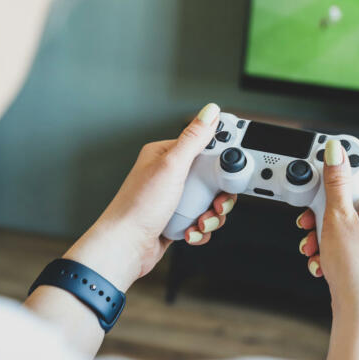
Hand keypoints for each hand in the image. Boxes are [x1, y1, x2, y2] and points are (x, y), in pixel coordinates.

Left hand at [63, 103, 236, 290]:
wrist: (125, 247)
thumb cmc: (137, 207)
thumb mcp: (171, 166)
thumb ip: (194, 138)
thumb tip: (210, 111)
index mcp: (166, 154)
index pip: (205, 146)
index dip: (222, 157)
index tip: (233, 166)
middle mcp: (171, 175)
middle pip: (213, 177)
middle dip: (219, 194)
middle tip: (216, 201)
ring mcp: (175, 198)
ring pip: (210, 201)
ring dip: (211, 215)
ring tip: (201, 220)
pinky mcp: (178, 218)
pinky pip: (202, 220)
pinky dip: (201, 229)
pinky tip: (190, 230)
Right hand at [295, 139, 358, 359]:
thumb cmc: (355, 268)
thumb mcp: (336, 216)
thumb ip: (335, 181)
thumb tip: (336, 151)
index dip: (341, 176)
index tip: (323, 179)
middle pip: (354, 202)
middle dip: (325, 213)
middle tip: (310, 221)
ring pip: (350, 225)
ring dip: (325, 234)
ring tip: (313, 246)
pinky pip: (353, 244)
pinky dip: (335, 249)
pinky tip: (321, 261)